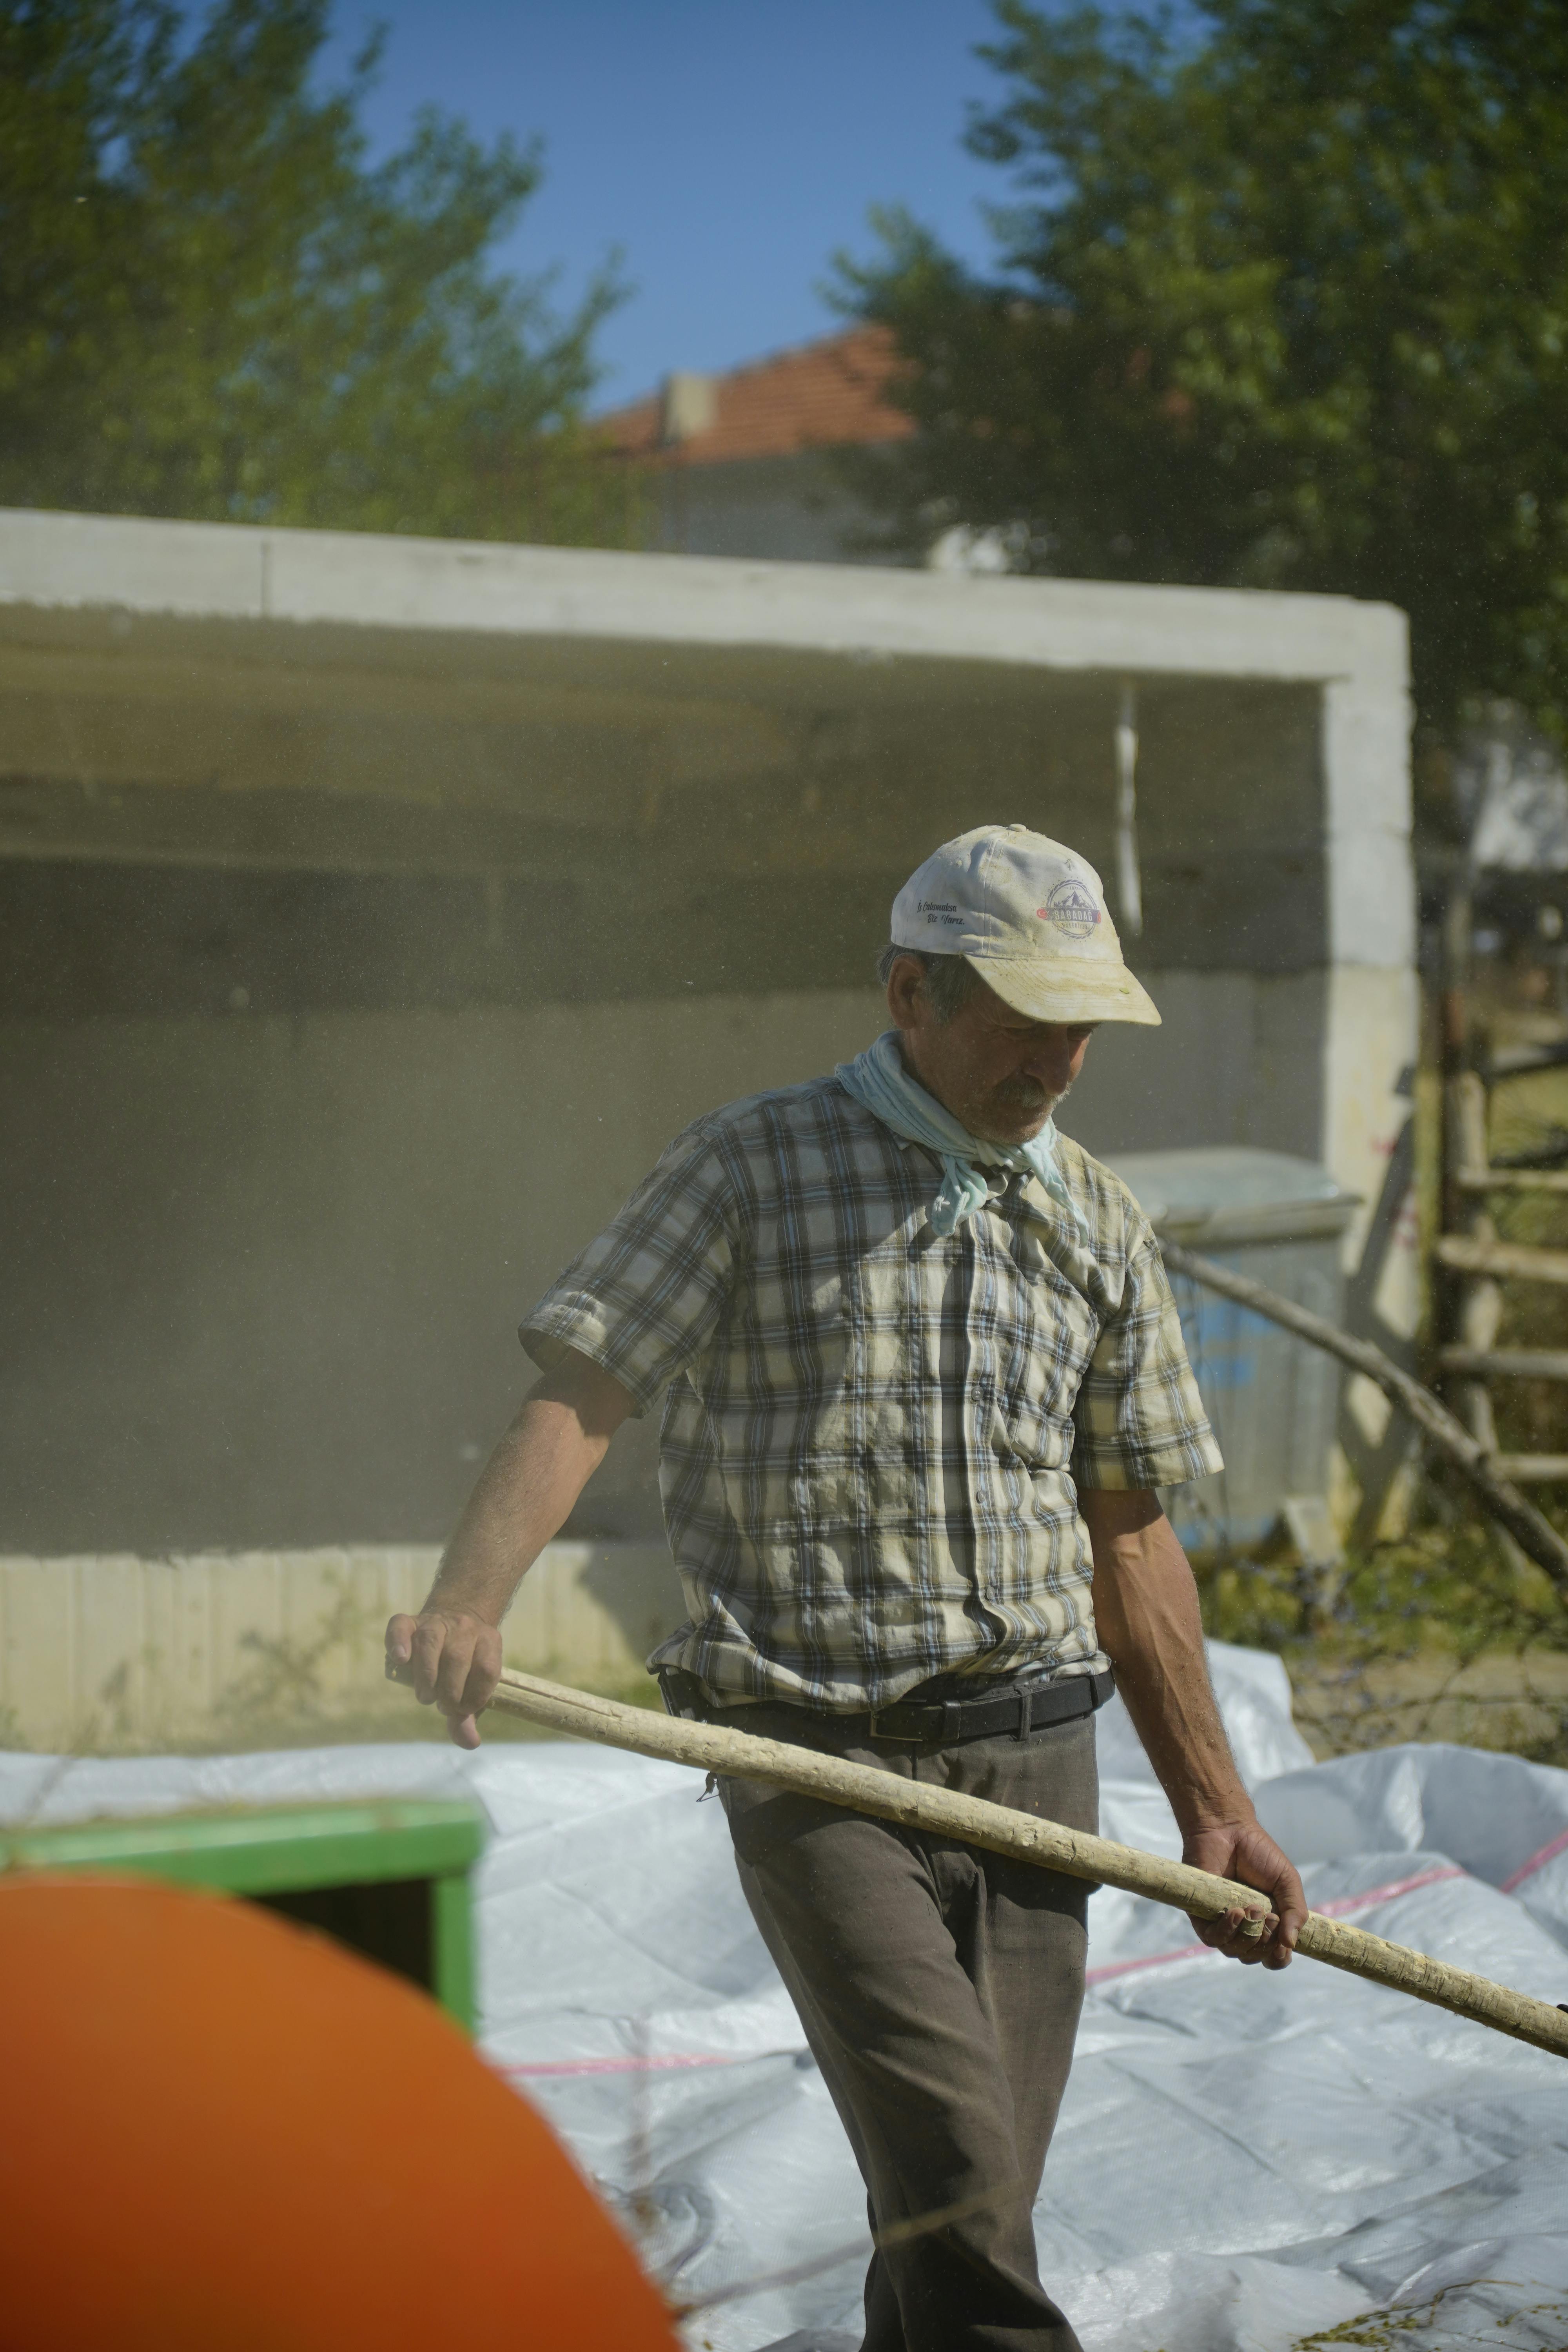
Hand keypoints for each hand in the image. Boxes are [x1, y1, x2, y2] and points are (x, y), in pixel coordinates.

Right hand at [384, 1610, 502, 1749]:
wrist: (454, 1619)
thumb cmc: (464, 1665)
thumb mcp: (473, 1686)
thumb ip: (468, 1716)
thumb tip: (470, 1743)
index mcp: (489, 1642)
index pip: (486, 1670)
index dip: (473, 1697)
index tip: (461, 1710)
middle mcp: (466, 1627)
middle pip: (457, 1658)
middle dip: (448, 1691)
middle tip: (440, 1704)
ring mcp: (437, 1621)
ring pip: (429, 1643)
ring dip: (426, 1676)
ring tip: (425, 1696)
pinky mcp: (410, 1621)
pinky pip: (401, 1627)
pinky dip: (398, 1643)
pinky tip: (400, 1660)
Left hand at [1182, 1815, 1306, 1970]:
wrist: (1228, 1830)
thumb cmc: (1259, 1853)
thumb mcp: (1287, 1881)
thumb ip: (1295, 1911)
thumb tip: (1291, 1945)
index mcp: (1267, 1924)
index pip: (1273, 1957)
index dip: (1279, 1959)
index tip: (1283, 1948)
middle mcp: (1244, 1928)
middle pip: (1254, 1956)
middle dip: (1265, 1941)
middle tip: (1269, 1915)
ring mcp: (1222, 1923)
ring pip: (1234, 1951)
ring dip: (1247, 1935)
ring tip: (1251, 1907)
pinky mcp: (1201, 1916)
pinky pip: (1212, 1939)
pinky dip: (1225, 1931)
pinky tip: (1233, 1911)